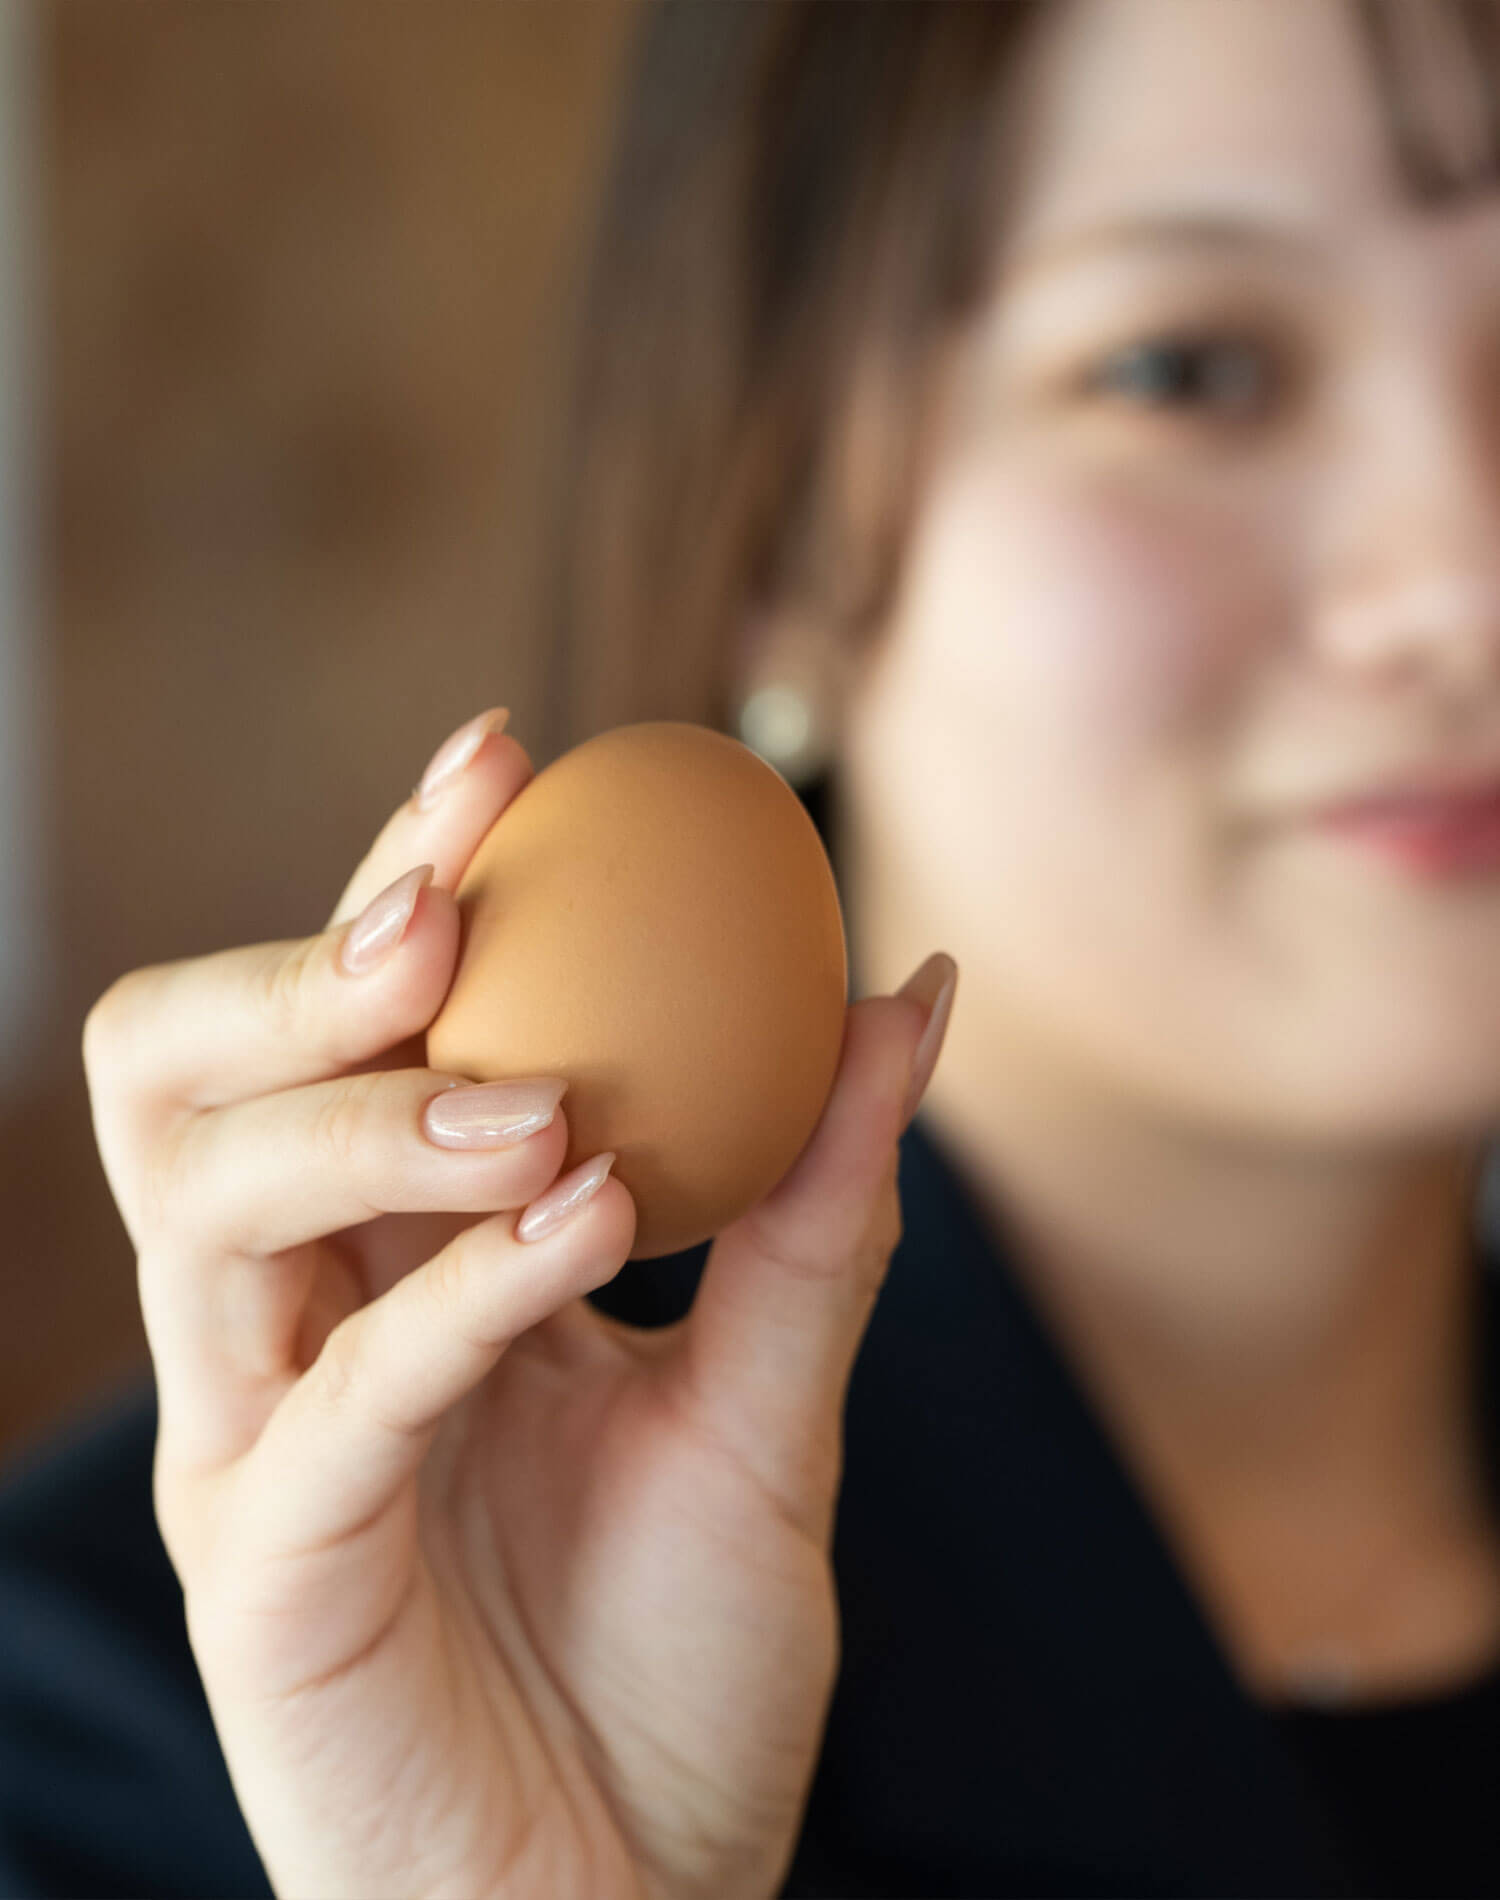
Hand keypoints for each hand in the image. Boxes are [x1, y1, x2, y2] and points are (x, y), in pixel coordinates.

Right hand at [82, 706, 956, 1899]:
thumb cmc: (677, 1669)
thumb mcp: (775, 1402)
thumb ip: (822, 1201)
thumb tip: (911, 987)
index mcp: (390, 1266)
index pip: (352, 1031)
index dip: (401, 879)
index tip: (508, 754)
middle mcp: (290, 1329)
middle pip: (195, 1074)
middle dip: (309, 955)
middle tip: (453, 885)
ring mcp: (250, 1445)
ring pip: (208, 1199)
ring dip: (373, 1108)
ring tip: (548, 1099)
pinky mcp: (262, 1573)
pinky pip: (326, 1394)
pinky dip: (456, 1292)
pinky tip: (586, 1225)